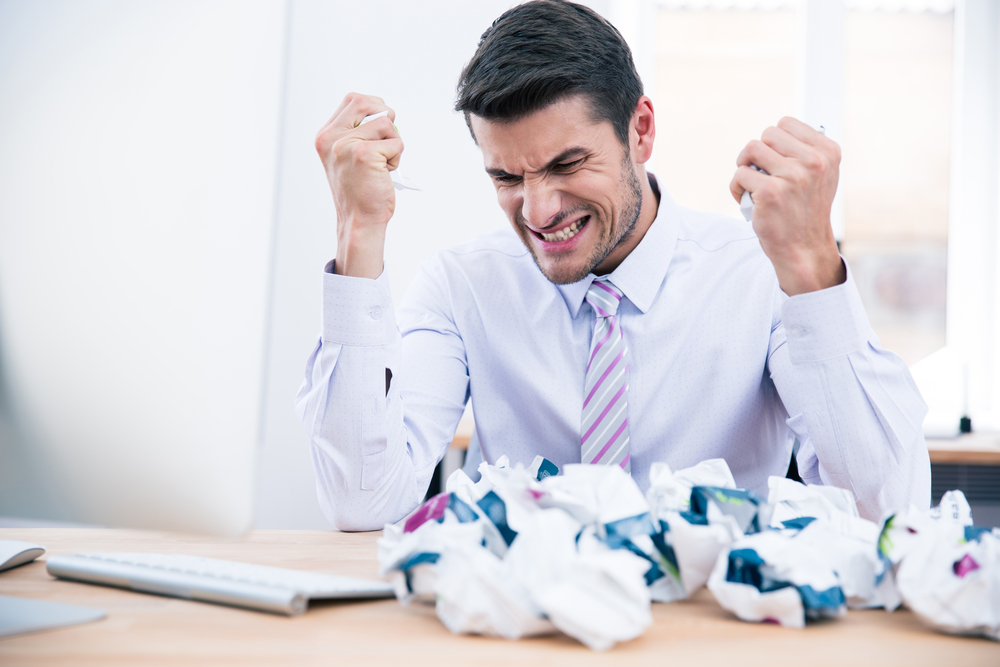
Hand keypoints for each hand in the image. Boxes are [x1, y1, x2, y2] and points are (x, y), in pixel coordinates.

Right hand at [315, 93, 402, 278]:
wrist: (359, 220)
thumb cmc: (359, 191)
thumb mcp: (347, 156)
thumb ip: (356, 132)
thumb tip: (383, 111)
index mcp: (326, 136)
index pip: (353, 100)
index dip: (373, 106)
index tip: (380, 124)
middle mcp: (332, 138)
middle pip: (367, 102)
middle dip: (385, 116)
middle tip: (388, 138)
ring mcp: (346, 145)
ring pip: (386, 124)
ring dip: (393, 143)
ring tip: (383, 164)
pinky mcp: (364, 154)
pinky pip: (396, 143)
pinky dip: (397, 158)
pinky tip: (385, 173)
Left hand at [730, 117, 845, 295]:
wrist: (804, 248)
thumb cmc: (805, 211)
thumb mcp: (821, 176)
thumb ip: (807, 151)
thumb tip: (780, 130)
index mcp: (827, 152)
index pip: (786, 123)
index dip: (773, 141)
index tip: (774, 160)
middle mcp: (814, 162)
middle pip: (767, 134)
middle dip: (757, 153)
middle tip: (758, 172)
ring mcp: (793, 176)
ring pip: (750, 150)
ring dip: (743, 166)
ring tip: (750, 183)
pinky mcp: (771, 192)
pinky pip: (740, 174)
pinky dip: (736, 187)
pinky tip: (745, 198)